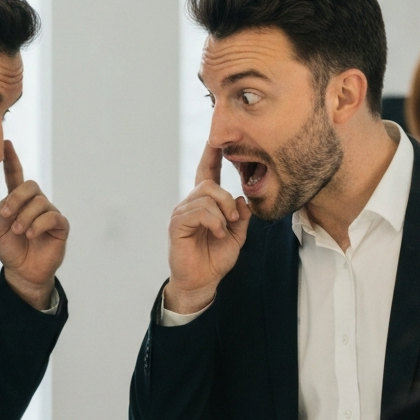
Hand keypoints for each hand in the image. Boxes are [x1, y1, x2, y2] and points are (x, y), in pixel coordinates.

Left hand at [0, 140, 68, 309]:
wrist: (22, 272)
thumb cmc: (10, 249)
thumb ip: (1, 213)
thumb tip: (10, 203)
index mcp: (18, 202)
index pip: (16, 176)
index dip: (12, 160)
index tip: (6, 143)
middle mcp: (35, 204)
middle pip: (31, 186)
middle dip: (16, 198)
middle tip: (6, 215)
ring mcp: (49, 214)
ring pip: (39, 202)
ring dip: (24, 217)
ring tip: (18, 232)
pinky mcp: (60, 226)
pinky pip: (51, 217)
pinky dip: (38, 225)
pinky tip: (30, 234)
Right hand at [163, 142, 250, 313]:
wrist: (202, 282)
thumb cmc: (215, 259)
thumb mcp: (237, 236)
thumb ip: (241, 218)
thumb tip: (242, 201)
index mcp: (205, 204)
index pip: (207, 172)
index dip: (211, 155)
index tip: (217, 138)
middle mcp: (190, 204)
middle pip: (208, 183)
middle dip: (226, 199)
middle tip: (234, 219)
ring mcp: (182, 214)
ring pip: (205, 196)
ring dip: (222, 213)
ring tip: (224, 230)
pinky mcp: (177, 225)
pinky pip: (198, 211)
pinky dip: (214, 221)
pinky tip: (217, 233)